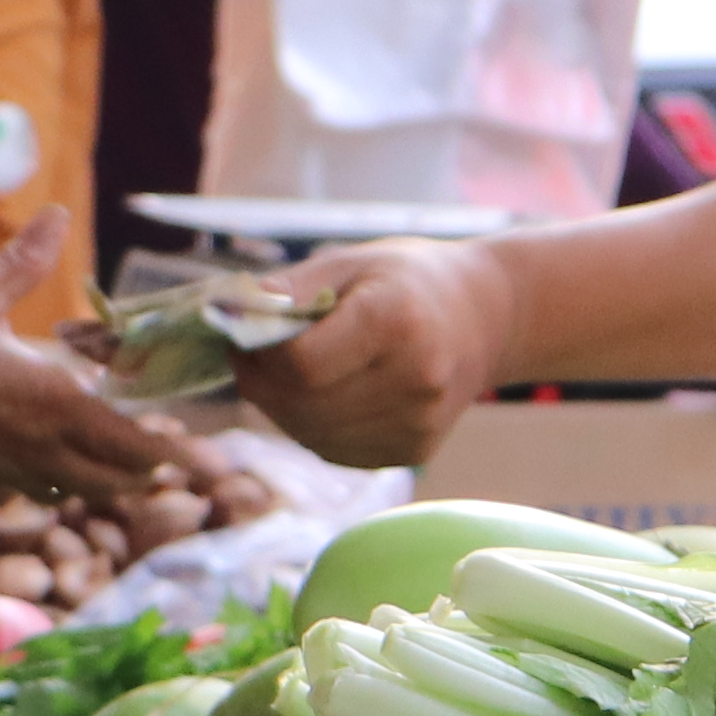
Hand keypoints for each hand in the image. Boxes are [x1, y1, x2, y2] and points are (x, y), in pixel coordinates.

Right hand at [0, 214, 200, 506]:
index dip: (175, 456)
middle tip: (156, 456)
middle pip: (113, 481)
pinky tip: (24, 465)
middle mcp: (42, 448)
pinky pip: (18, 493)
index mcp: (57, 402)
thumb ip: (24, 261)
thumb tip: (58, 215)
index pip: (135, 444)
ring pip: (70, 492)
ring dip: (93, 479)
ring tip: (100, 459)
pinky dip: (35, 483)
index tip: (206, 463)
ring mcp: (6, 475)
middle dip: (141, 472)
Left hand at [235, 239, 516, 468]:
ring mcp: (418, 423)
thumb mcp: (349, 262)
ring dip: (283, 408)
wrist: (485, 317)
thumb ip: (288, 290)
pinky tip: (325, 394)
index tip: (246, 336)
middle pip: (301, 406)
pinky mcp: (414, 452)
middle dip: (261, 384)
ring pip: (311, 435)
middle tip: (252, 355)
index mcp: (397, 322)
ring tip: (291, 372)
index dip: (259, 356)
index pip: (301, 365)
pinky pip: (334, 450)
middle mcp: (415, 380)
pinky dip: (312, 426)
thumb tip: (229, 315)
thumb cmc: (406, 281)